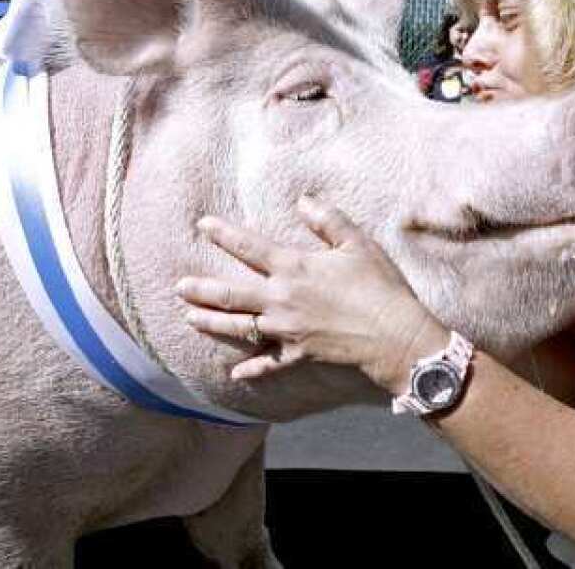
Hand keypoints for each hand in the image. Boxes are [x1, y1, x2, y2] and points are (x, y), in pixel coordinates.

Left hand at [176, 196, 449, 393]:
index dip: (224, 234)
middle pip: (231, 294)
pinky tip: (235, 374)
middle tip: (180, 285)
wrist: (393, 336)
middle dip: (202, 288)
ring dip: (212, 323)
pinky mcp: (298, 356)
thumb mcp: (357, 244)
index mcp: (294, 268)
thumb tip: (304, 200)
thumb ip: (328, 220)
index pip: (250, 247)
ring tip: (190, 318)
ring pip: (239, 327)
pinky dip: (251, 370)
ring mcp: (287, 331)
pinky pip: (267, 364)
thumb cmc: (379, 287)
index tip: (203, 224)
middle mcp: (282, 300)